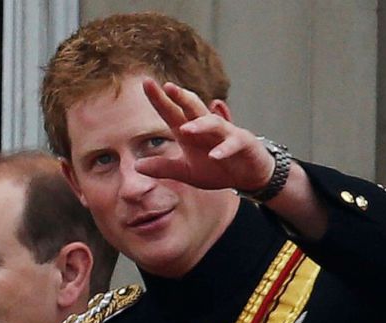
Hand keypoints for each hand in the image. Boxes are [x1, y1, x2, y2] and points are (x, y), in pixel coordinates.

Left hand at [134, 78, 274, 192]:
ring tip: (186, 129)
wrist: (249, 175)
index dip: (160, 99)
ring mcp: (226, 133)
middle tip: (168, 87)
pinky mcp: (243, 144)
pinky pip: (233, 144)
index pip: (172, 112)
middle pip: (193, 108)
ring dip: (200, 125)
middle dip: (182, 97)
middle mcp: (207, 128)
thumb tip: (136, 166)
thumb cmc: (217, 169)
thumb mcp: (187, 172)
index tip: (146, 83)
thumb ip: (164, 168)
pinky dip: (224, 149)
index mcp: (190, 132)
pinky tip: (215, 156)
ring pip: (213, 123)